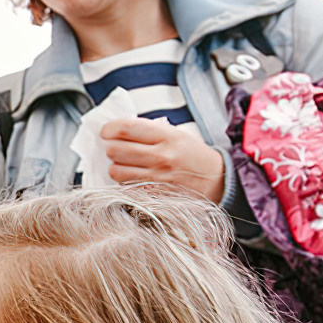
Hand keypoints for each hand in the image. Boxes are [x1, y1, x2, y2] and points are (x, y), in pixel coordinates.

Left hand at [100, 116, 226, 200]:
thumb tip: (119, 130)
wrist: (216, 179)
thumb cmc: (192, 154)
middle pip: (115, 150)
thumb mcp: (176, 134)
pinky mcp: (155, 194)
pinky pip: (126, 187)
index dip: (109, 128)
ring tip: (123, 163)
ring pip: (116, 171)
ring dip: (114, 166)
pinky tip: (132, 177)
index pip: (125, 128)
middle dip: (110, 148)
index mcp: (166, 136)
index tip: (106, 131)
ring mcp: (157, 177)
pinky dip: (123, 182)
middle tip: (115, 148)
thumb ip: (149, 131)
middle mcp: (160, 156)